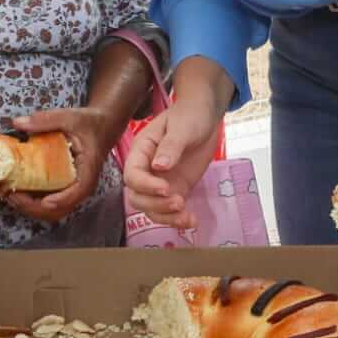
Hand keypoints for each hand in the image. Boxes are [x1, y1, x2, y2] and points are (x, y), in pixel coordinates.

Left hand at [4, 106, 122, 224]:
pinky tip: (15, 190)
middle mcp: (81, 185)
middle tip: (12, 195)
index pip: (79, 191)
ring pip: (52, 211)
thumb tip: (18, 123)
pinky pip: (48, 203)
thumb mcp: (69, 117)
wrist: (100, 127)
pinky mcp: (62, 189)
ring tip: (9, 194)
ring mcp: (71, 190)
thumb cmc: (88, 123)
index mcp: (88, 170)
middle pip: (61, 209)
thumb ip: (44, 120)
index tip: (44, 201)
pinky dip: (31, 203)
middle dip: (35, 207)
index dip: (62, 200)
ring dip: (30, 208)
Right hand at [120, 97, 222, 229]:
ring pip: (151, 208)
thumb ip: (170, 146)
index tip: (166, 188)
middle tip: (178, 201)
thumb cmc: (189, 116)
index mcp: (141, 151)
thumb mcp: (181, 127)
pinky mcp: (176, 189)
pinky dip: (178, 219)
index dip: (145, 185)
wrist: (205, 118)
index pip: (132, 175)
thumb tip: (158, 167)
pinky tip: (192, 221)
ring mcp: (160, 182)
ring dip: (166, 216)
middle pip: (137, 197)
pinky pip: (170, 210)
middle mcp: (146, 170)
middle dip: (155, 204)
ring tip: (187, 216)